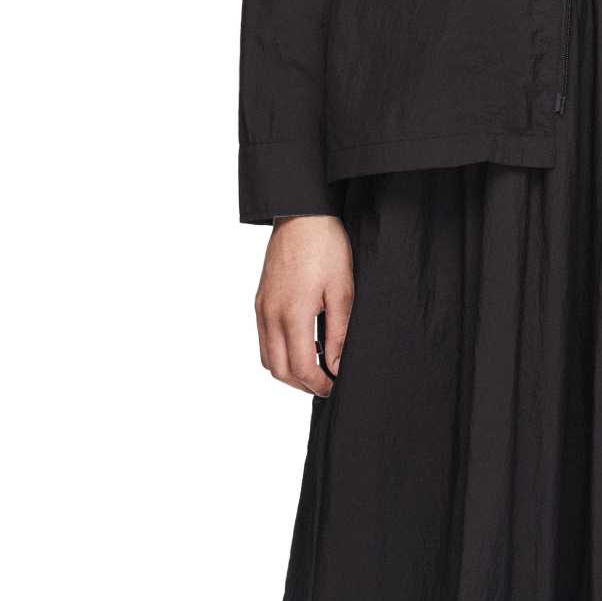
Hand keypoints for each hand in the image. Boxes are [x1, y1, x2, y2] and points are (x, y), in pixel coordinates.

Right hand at [258, 213, 353, 396]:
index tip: (335, 385)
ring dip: (288, 370)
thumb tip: (337, 365)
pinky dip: (279, 351)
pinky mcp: (260, 300)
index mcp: (292, 313)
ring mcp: (261, 307)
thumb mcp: (342, 291)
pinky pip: (263, 338)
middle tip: (326, 383)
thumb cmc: (326, 247)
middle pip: (278, 369)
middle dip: (302, 384)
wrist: (301, 215)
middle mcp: (270, 314)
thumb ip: (338, 333)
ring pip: (266, 357)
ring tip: (315, 366)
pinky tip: (302, 343)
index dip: (318, 384)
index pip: (300, 367)